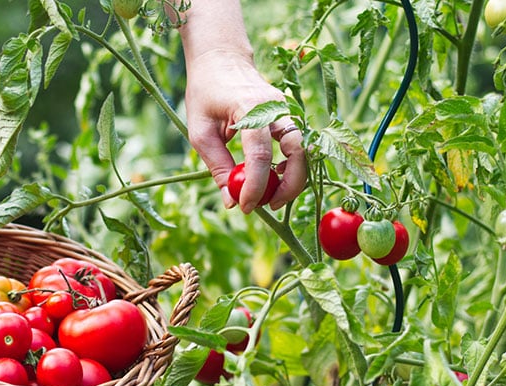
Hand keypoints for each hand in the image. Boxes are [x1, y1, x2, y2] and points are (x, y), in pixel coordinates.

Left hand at [183, 50, 305, 212]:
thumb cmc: (206, 94)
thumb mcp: (200, 132)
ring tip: (269, 197)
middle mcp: (276, 107)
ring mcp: (288, 110)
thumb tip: (231, 201)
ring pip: (305, 152)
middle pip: (297, 153)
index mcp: (250, 108)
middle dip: (288, 186)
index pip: (260, 154)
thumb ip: (217, 166)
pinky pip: (299, 147)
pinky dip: (291, 168)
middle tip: (267, 206)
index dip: (255, 186)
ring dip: (292, 180)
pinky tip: (273, 179)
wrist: (222, 60)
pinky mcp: (290, 116)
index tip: (245, 206)